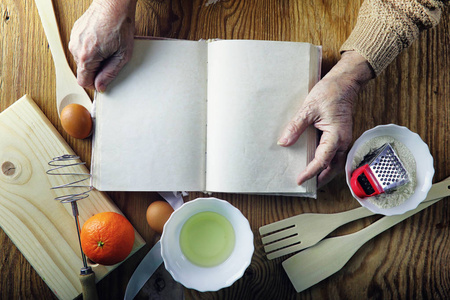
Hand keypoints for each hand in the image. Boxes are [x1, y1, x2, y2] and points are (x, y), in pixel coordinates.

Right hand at [69, 0, 136, 91]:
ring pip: (81, 59)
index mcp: (86, 56)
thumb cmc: (120, 25)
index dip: (94, 84)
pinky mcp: (75, 32)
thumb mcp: (122, 55)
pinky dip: (90, 48)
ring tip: (107, 48)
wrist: (114, 4)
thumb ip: (110, 73)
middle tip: (110, 59)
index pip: (83, 81)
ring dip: (93, 58)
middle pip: (83, 70)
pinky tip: (102, 41)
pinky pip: (80, 47)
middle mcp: (76, 47)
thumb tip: (101, 86)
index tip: (102, 81)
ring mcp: (74, 38)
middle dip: (96, 70)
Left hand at [277, 51, 373, 186]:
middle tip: (306, 186)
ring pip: (335, 162)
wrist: (344, 82)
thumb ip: (296, 127)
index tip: (299, 179)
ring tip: (310, 178)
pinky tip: (314, 161)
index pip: (322, 161)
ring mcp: (342, 139)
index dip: (310, 172)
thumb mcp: (309, 109)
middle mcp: (342, 141)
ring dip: (324, 171)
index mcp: (337, 136)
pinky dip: (325, 161)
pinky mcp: (340, 135)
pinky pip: (334, 153)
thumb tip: (284, 142)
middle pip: (332, 167)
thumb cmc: (330, 92)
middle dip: (320, 178)